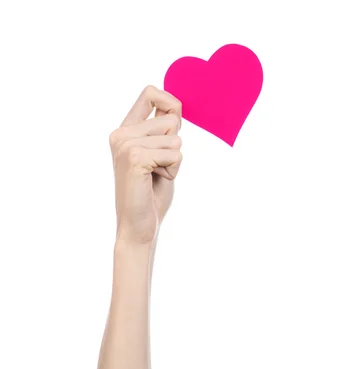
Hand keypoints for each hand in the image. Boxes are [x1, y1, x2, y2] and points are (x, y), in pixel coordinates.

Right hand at [109, 85, 182, 244]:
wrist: (139, 225)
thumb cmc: (152, 191)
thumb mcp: (161, 154)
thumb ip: (163, 131)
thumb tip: (175, 107)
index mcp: (126, 129)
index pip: (150, 93)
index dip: (171, 102)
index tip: (176, 123)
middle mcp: (121, 133)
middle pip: (171, 120)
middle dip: (175, 146)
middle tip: (158, 167)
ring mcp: (125, 144)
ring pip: (175, 139)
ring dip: (174, 161)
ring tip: (155, 175)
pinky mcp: (134, 157)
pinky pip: (175, 154)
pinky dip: (173, 170)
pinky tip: (155, 181)